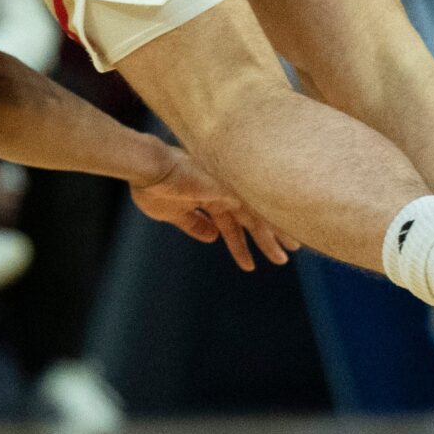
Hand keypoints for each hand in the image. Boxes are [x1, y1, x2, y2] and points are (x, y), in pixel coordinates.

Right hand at [130, 149, 297, 272]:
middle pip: (251, 220)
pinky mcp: (231, 189)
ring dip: (272, 237)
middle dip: (266, 241)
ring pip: (258, 215)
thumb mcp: (174, 214)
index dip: (238, 245)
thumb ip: (194, 224)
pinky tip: (282, 235)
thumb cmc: (153, 187)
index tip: (249, 265)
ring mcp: (229, 189)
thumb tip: (212, 237)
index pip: (231, 225)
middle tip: (283, 259)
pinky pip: (257, 209)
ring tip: (285, 257)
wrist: (148, 169)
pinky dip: (270, 223)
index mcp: (209, 198)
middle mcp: (224, 192)